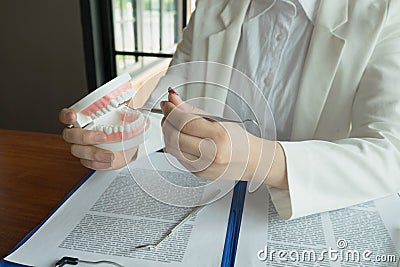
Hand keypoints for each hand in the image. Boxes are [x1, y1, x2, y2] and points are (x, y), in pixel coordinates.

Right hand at [59, 108, 137, 169]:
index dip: (67, 116)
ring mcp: (83, 148)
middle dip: (85, 137)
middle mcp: (80, 134)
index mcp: (84, 119)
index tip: (74, 116)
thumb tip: (131, 91)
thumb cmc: (124, 128)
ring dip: (95, 153)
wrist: (132, 146)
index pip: (66, 116)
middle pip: (70, 136)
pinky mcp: (90, 160)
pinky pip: (88, 163)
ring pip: (78, 151)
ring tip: (110, 154)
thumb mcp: (125, 113)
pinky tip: (110, 159)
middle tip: (102, 136)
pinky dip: (99, 163)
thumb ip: (124, 103)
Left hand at [160, 93, 287, 187]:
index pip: (184, 122)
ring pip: (172, 149)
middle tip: (168, 114)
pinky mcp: (198, 173)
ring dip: (168, 134)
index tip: (167, 104)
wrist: (251, 161)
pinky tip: (182, 139)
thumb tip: (173, 100)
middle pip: (174, 136)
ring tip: (174, 125)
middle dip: (167, 123)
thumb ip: (192, 110)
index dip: (171, 111)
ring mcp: (204, 166)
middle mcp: (211, 154)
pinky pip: (178, 158)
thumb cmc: (238, 140)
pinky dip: (176, 146)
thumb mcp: (217, 120)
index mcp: (219, 136)